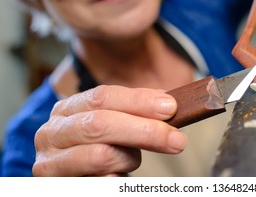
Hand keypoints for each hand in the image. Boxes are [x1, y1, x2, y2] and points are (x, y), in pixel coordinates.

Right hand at [33, 85, 186, 175]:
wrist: (75, 179)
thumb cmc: (97, 148)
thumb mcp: (113, 125)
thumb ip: (133, 112)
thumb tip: (167, 103)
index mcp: (67, 110)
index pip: (103, 97)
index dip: (139, 101)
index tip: (170, 107)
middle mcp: (52, 133)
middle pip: (101, 124)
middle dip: (144, 130)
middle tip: (177, 140)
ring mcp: (51, 163)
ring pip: (101, 155)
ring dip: (128, 158)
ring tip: (133, 161)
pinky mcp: (57, 188)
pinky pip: (100, 183)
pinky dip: (118, 179)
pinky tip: (119, 176)